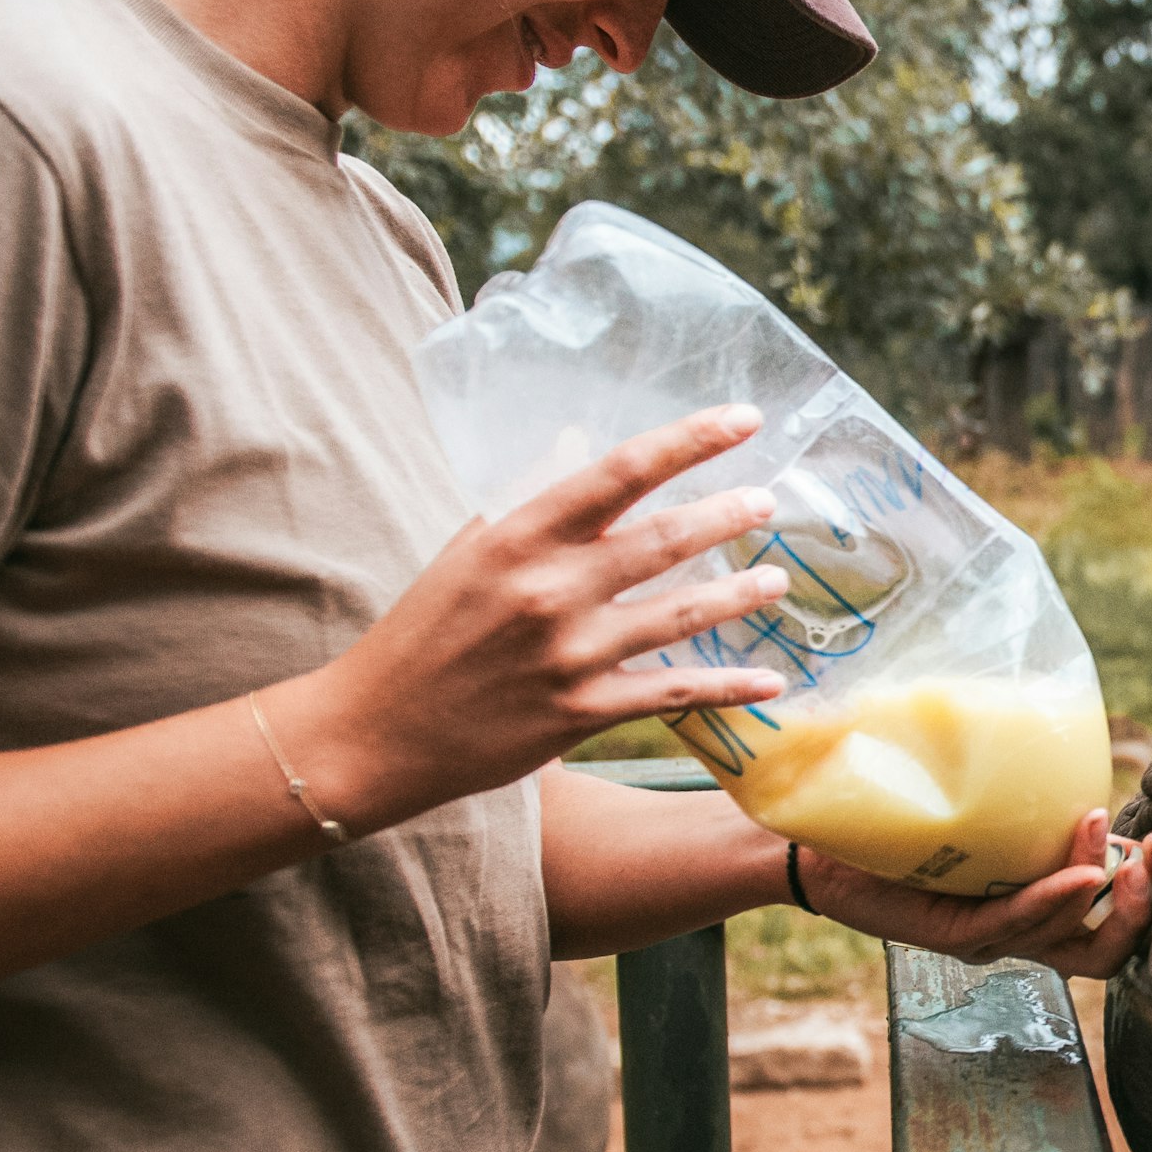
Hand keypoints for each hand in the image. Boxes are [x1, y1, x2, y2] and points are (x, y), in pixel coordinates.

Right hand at [284, 404, 794, 829]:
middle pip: (662, 539)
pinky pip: (672, 694)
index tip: (742, 419)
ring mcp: (568, 654)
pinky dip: (728, 688)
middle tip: (769, 501)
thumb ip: (529, 498)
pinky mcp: (580, 713)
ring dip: (738, 595)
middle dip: (726, 514)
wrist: (376, 731)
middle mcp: (548, 589)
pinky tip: (770, 682)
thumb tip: (578, 441)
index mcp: (518, 536)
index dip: (689, 440)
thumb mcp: (470, 550)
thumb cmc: (425, 631)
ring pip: (679, 614)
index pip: (619, 471)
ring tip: (775, 579)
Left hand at [795, 806, 1151, 981]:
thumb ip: (1030, 800)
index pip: (1110, 927)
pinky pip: (1012, 924)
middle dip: (1136, 910)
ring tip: (1100, 832)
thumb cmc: (905, 823)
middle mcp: (1017, 933)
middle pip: (1104, 954)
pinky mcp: (951, 934)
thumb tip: (1073, 743)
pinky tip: (1075, 877)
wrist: (823, 845)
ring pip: (1063, 936)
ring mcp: (986, 939)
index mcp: (1034, 910)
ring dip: (1092, 880)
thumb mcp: (984, 812)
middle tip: (1146, 857)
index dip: (1144, 897)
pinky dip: (1051, 901)